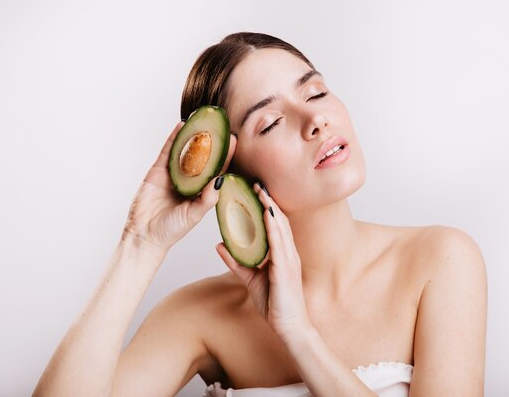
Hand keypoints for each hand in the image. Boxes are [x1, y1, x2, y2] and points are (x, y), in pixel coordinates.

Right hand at [123, 122, 236, 252]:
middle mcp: (190, 180)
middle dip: (212, 141)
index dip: (225, 155)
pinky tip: (182, 125)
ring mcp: (173, 173)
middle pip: (203, 156)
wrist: (145, 235)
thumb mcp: (193, 215)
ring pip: (185, 150)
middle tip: (222, 124)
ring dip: (194, 135)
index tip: (234, 140)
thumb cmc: (172, 230)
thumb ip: (206, 199)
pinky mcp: (158, 170)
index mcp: (202, 190)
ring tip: (203, 119)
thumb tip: (219, 181)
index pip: (217, 169)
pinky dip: (174, 138)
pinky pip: (168, 151)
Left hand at [215, 183, 310, 339]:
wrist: (289, 326)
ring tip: (260, 190)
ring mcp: (289, 258)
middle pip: (278, 219)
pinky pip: (279, 242)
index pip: (274, 224)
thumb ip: (236, 262)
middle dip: (268, 200)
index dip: (266, 205)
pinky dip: (273, 225)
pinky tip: (267, 212)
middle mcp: (288, 252)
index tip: (255, 189)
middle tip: (256, 181)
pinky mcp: (285, 267)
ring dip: (270, 206)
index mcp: (282, 254)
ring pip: (280, 226)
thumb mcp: (250, 279)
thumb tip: (220, 245)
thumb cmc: (275, 303)